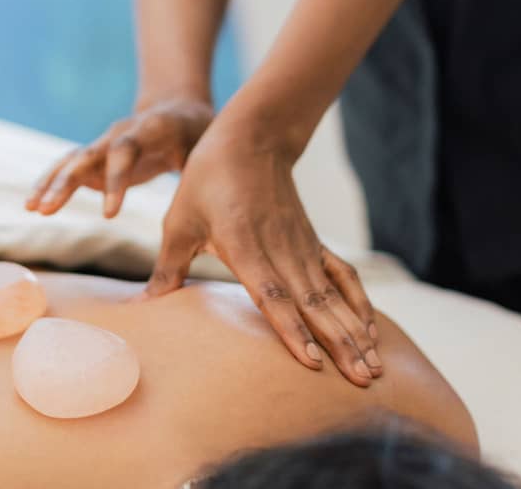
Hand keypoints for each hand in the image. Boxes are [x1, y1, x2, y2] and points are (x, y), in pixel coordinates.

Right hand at [25, 98, 213, 217]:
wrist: (176, 107)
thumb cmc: (196, 132)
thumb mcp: (204, 147)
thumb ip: (197, 169)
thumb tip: (204, 210)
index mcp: (149, 130)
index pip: (126, 152)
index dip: (116, 181)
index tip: (109, 215)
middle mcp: (119, 133)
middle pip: (88, 155)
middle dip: (65, 182)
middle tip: (47, 209)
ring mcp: (103, 144)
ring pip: (71, 161)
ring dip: (50, 184)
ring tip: (32, 209)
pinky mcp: (95, 157)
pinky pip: (68, 169)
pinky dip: (49, 184)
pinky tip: (32, 206)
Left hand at [143, 117, 380, 386]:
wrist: (250, 139)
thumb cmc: (206, 181)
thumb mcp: (179, 222)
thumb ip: (168, 267)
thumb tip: (147, 305)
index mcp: (244, 245)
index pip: (273, 296)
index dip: (293, 330)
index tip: (313, 362)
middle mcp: (280, 249)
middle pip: (314, 304)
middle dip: (339, 344)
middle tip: (364, 381)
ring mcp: (302, 246)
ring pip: (332, 296)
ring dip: (354, 332)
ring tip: (373, 367)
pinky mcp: (313, 242)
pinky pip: (341, 277)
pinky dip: (357, 303)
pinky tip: (371, 330)